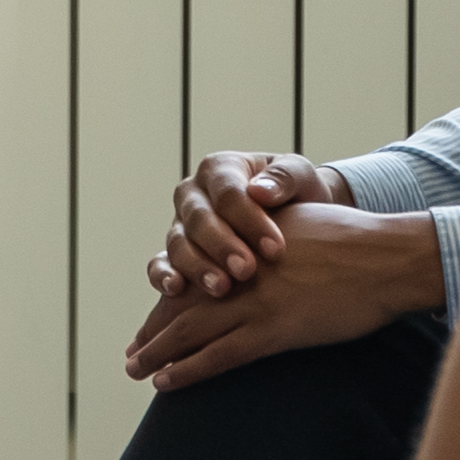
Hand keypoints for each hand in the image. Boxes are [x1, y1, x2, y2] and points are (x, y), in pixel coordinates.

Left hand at [121, 199, 450, 388]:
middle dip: (154, 330)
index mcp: (244, 243)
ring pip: (189, 330)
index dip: (170, 299)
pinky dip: (187, 369)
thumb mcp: (301, 225)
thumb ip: (271, 239)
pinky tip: (164, 381)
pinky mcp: (272, 329)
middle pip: (182, 303)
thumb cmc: (356, 241)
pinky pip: (218, 355)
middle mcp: (240, 270)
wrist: (386, 257)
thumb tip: (264, 258)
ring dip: (156, 352)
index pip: (193, 273)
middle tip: (132, 353)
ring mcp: (253, 301)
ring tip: (136, 369)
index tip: (153, 319)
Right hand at [154, 151, 347, 297]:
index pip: (228, 192)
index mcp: (220, 169)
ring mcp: (180, 225)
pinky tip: (176, 290)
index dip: (249, 220)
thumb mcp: (300, 175)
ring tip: (221, 288)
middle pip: (199, 219)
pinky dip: (162, 275)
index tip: (275, 249)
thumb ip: (285, 177)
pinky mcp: (173, 255)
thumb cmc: (295, 195)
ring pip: (178, 243)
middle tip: (246, 270)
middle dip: (222, 246)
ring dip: (197, 266)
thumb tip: (260, 192)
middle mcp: (193, 195)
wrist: (293, 220)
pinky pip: (158, 264)